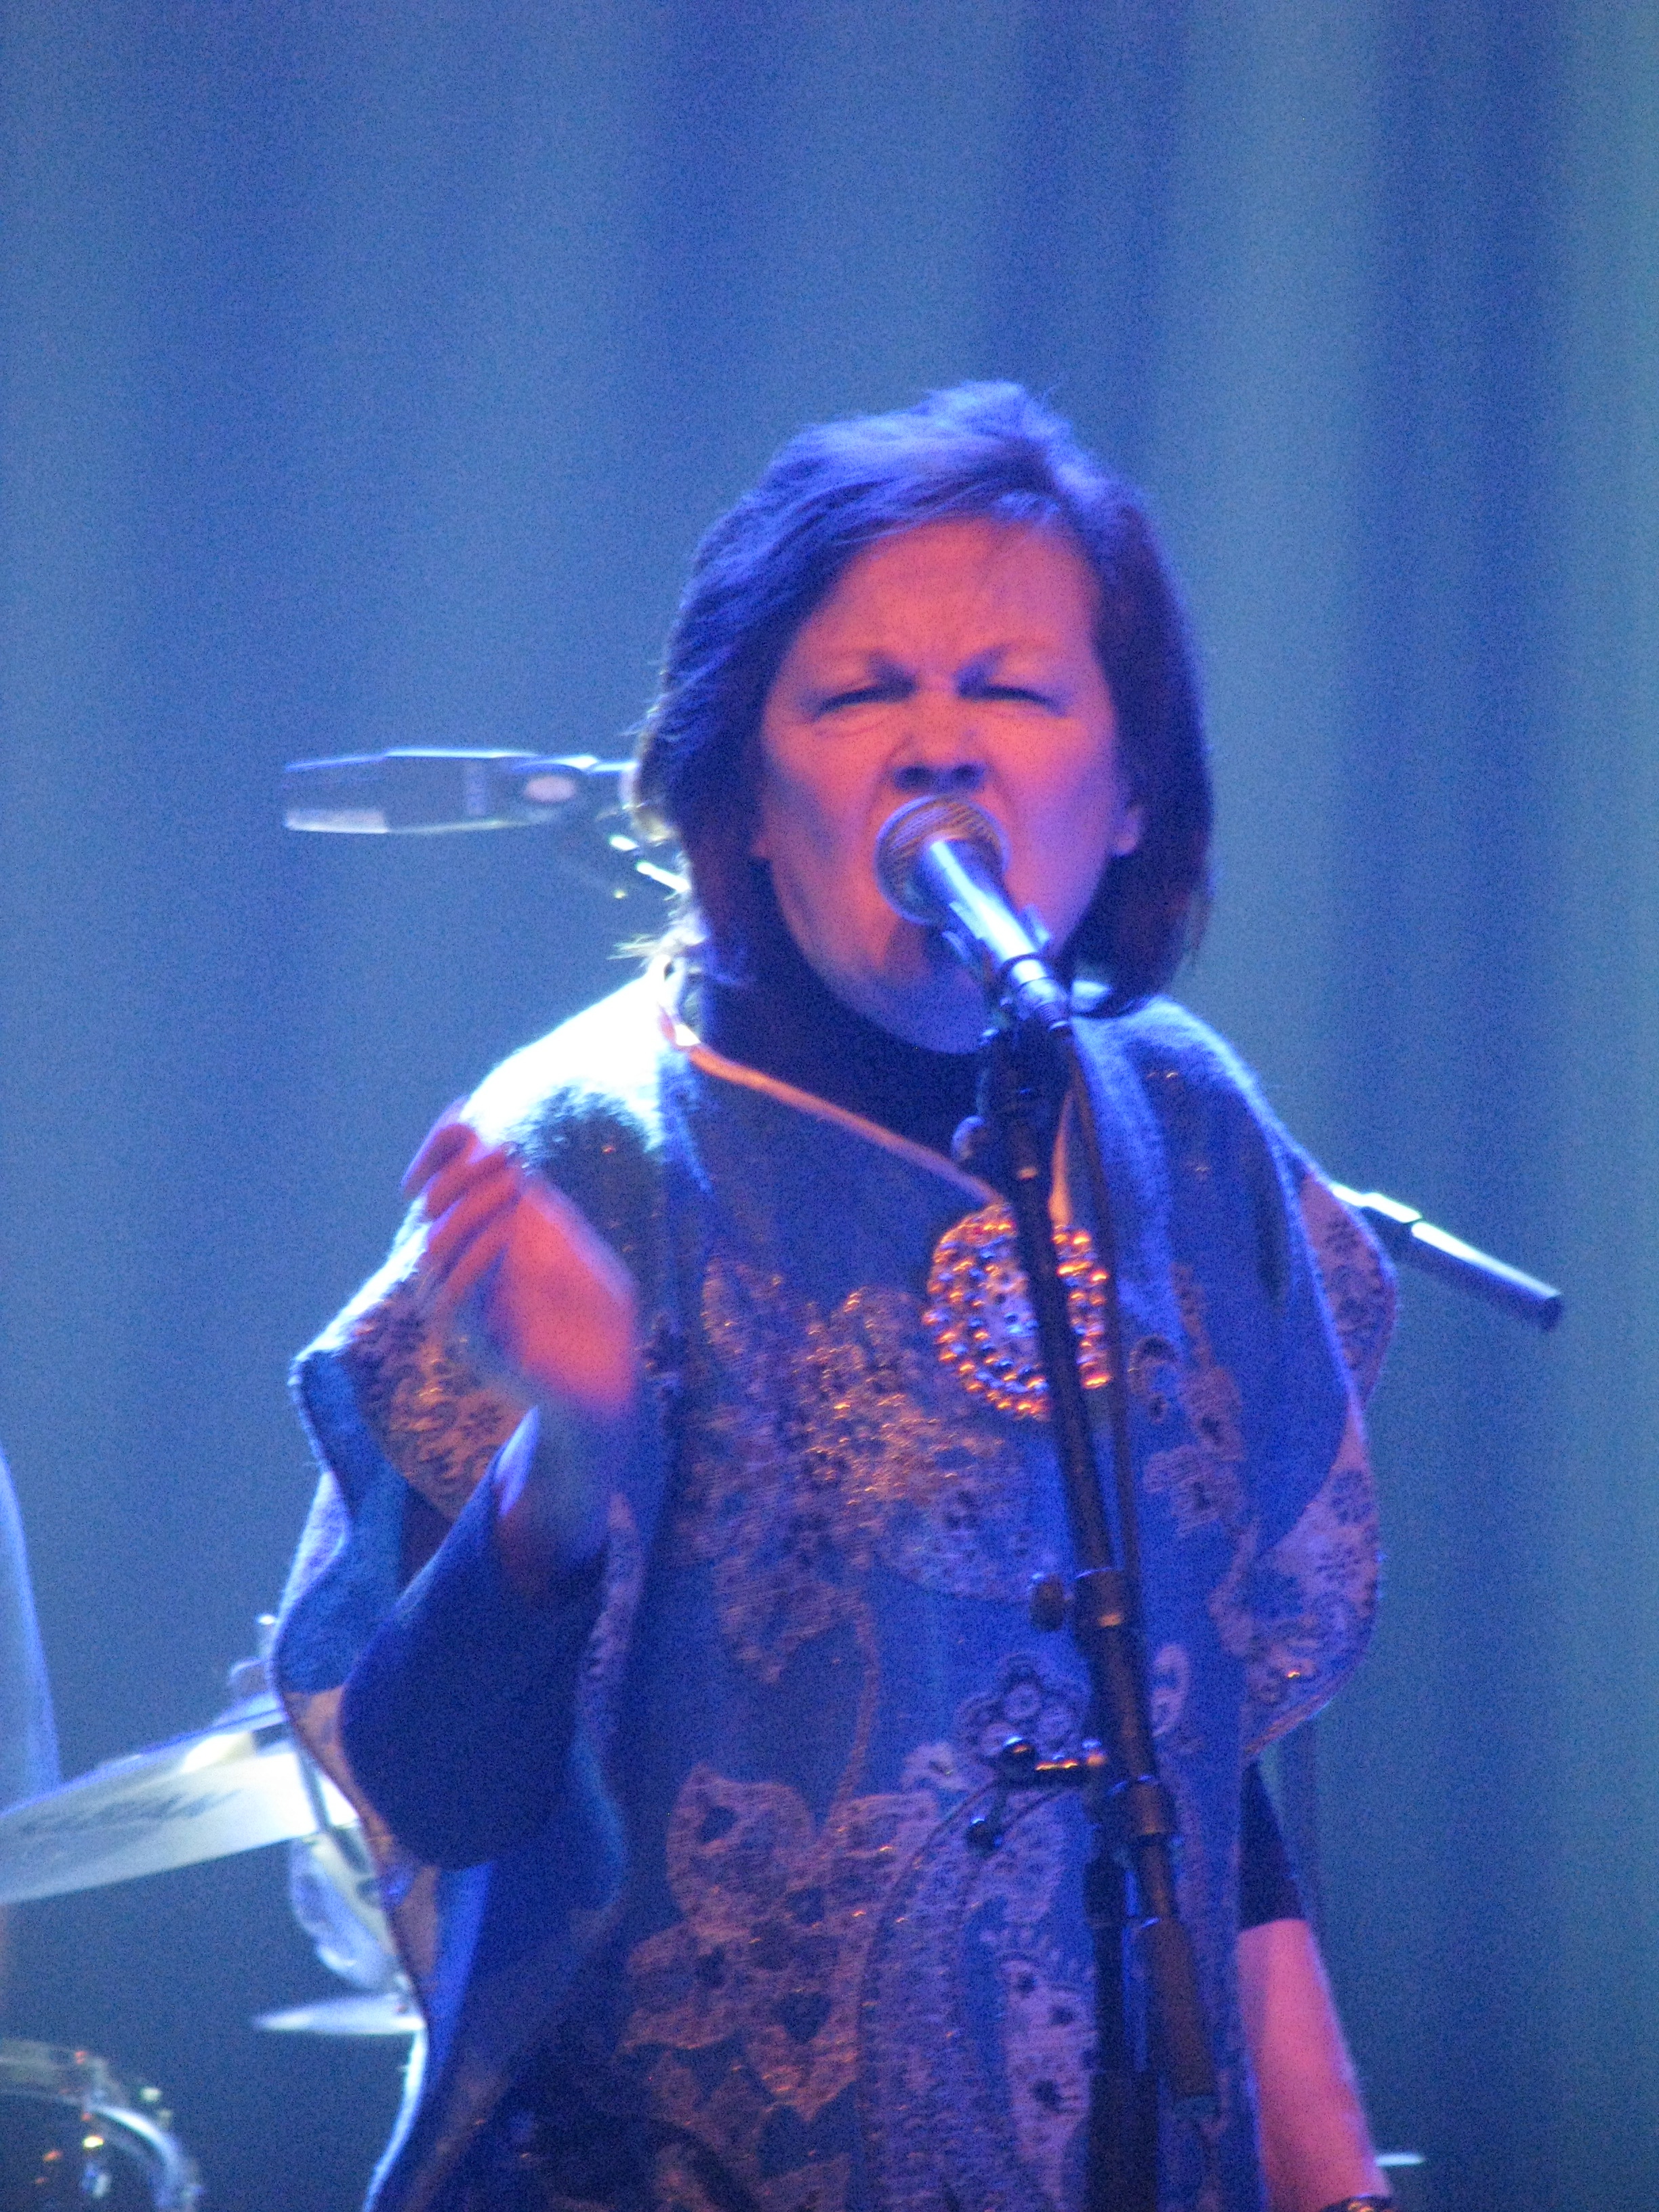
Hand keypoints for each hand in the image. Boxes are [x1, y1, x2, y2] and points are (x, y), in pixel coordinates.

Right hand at [403, 1111, 639, 1424]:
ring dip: (472, 1211)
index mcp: (482, 1247)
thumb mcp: (573, 1247)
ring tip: (516, 1187)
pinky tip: (508, 1234)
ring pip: (434, 1252)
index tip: (463, 1116)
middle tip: (505, 1153)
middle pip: (432, 1213)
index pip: (440, 1190)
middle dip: (461, 1176)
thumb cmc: (596, 1317)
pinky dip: (477, 1260)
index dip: (440, 1152)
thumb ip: (540, 1207)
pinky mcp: (479, 1348)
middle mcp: (464, 1278)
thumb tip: (507, 1154)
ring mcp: (468, 1314)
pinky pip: (456, 1301)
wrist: (612, 1387)